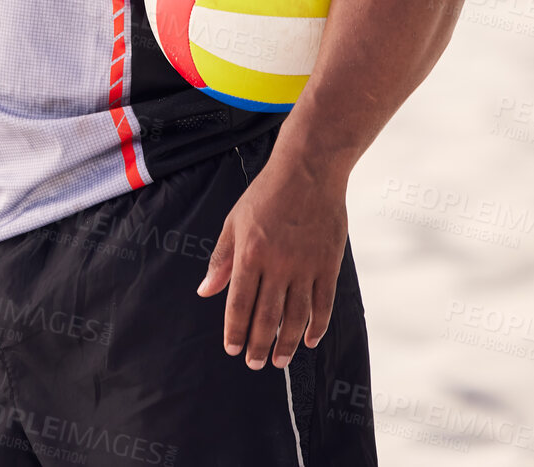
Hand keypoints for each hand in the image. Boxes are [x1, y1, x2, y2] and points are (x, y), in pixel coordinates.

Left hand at [196, 148, 347, 369]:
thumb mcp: (234, 221)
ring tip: (279, 361)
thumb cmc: (266, 193)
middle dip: (258, 345)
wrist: (309, 170)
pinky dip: (317, 326)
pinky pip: (323, 304)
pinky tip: (310, 340)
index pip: (239, 304)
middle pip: (267, 317)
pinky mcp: (328, 264)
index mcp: (249, 254)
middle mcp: (277, 265)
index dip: (235, 331)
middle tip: (254, 364)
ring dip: (287, 343)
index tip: (232, 350)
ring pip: (296, 317)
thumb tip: (205, 291)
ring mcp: (305, 266)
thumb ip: (221, 259)